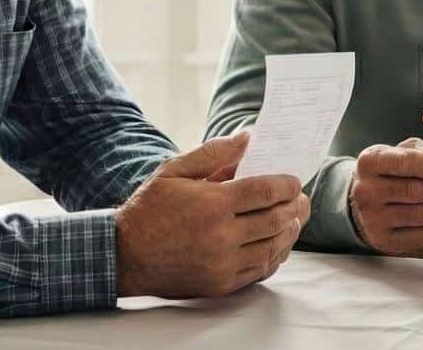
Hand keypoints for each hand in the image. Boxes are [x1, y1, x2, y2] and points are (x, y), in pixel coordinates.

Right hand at [115, 132, 310, 298]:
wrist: (122, 255)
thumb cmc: (149, 209)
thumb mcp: (174, 171)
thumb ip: (214, 153)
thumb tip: (249, 137)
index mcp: (212, 204)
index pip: (266, 192)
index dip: (287, 184)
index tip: (293, 180)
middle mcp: (221, 237)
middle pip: (276, 220)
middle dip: (295, 206)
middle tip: (301, 198)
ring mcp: (221, 264)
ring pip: (273, 247)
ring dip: (289, 231)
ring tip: (293, 218)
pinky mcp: (220, 284)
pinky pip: (260, 270)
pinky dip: (274, 256)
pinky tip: (276, 243)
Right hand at [349, 137, 422, 253]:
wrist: (360, 201)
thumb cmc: (387, 172)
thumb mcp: (399, 152)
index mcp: (370, 161)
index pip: (407, 163)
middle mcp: (366, 190)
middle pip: (416, 191)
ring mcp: (371, 218)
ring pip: (420, 215)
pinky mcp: (381, 240)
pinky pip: (418, 236)